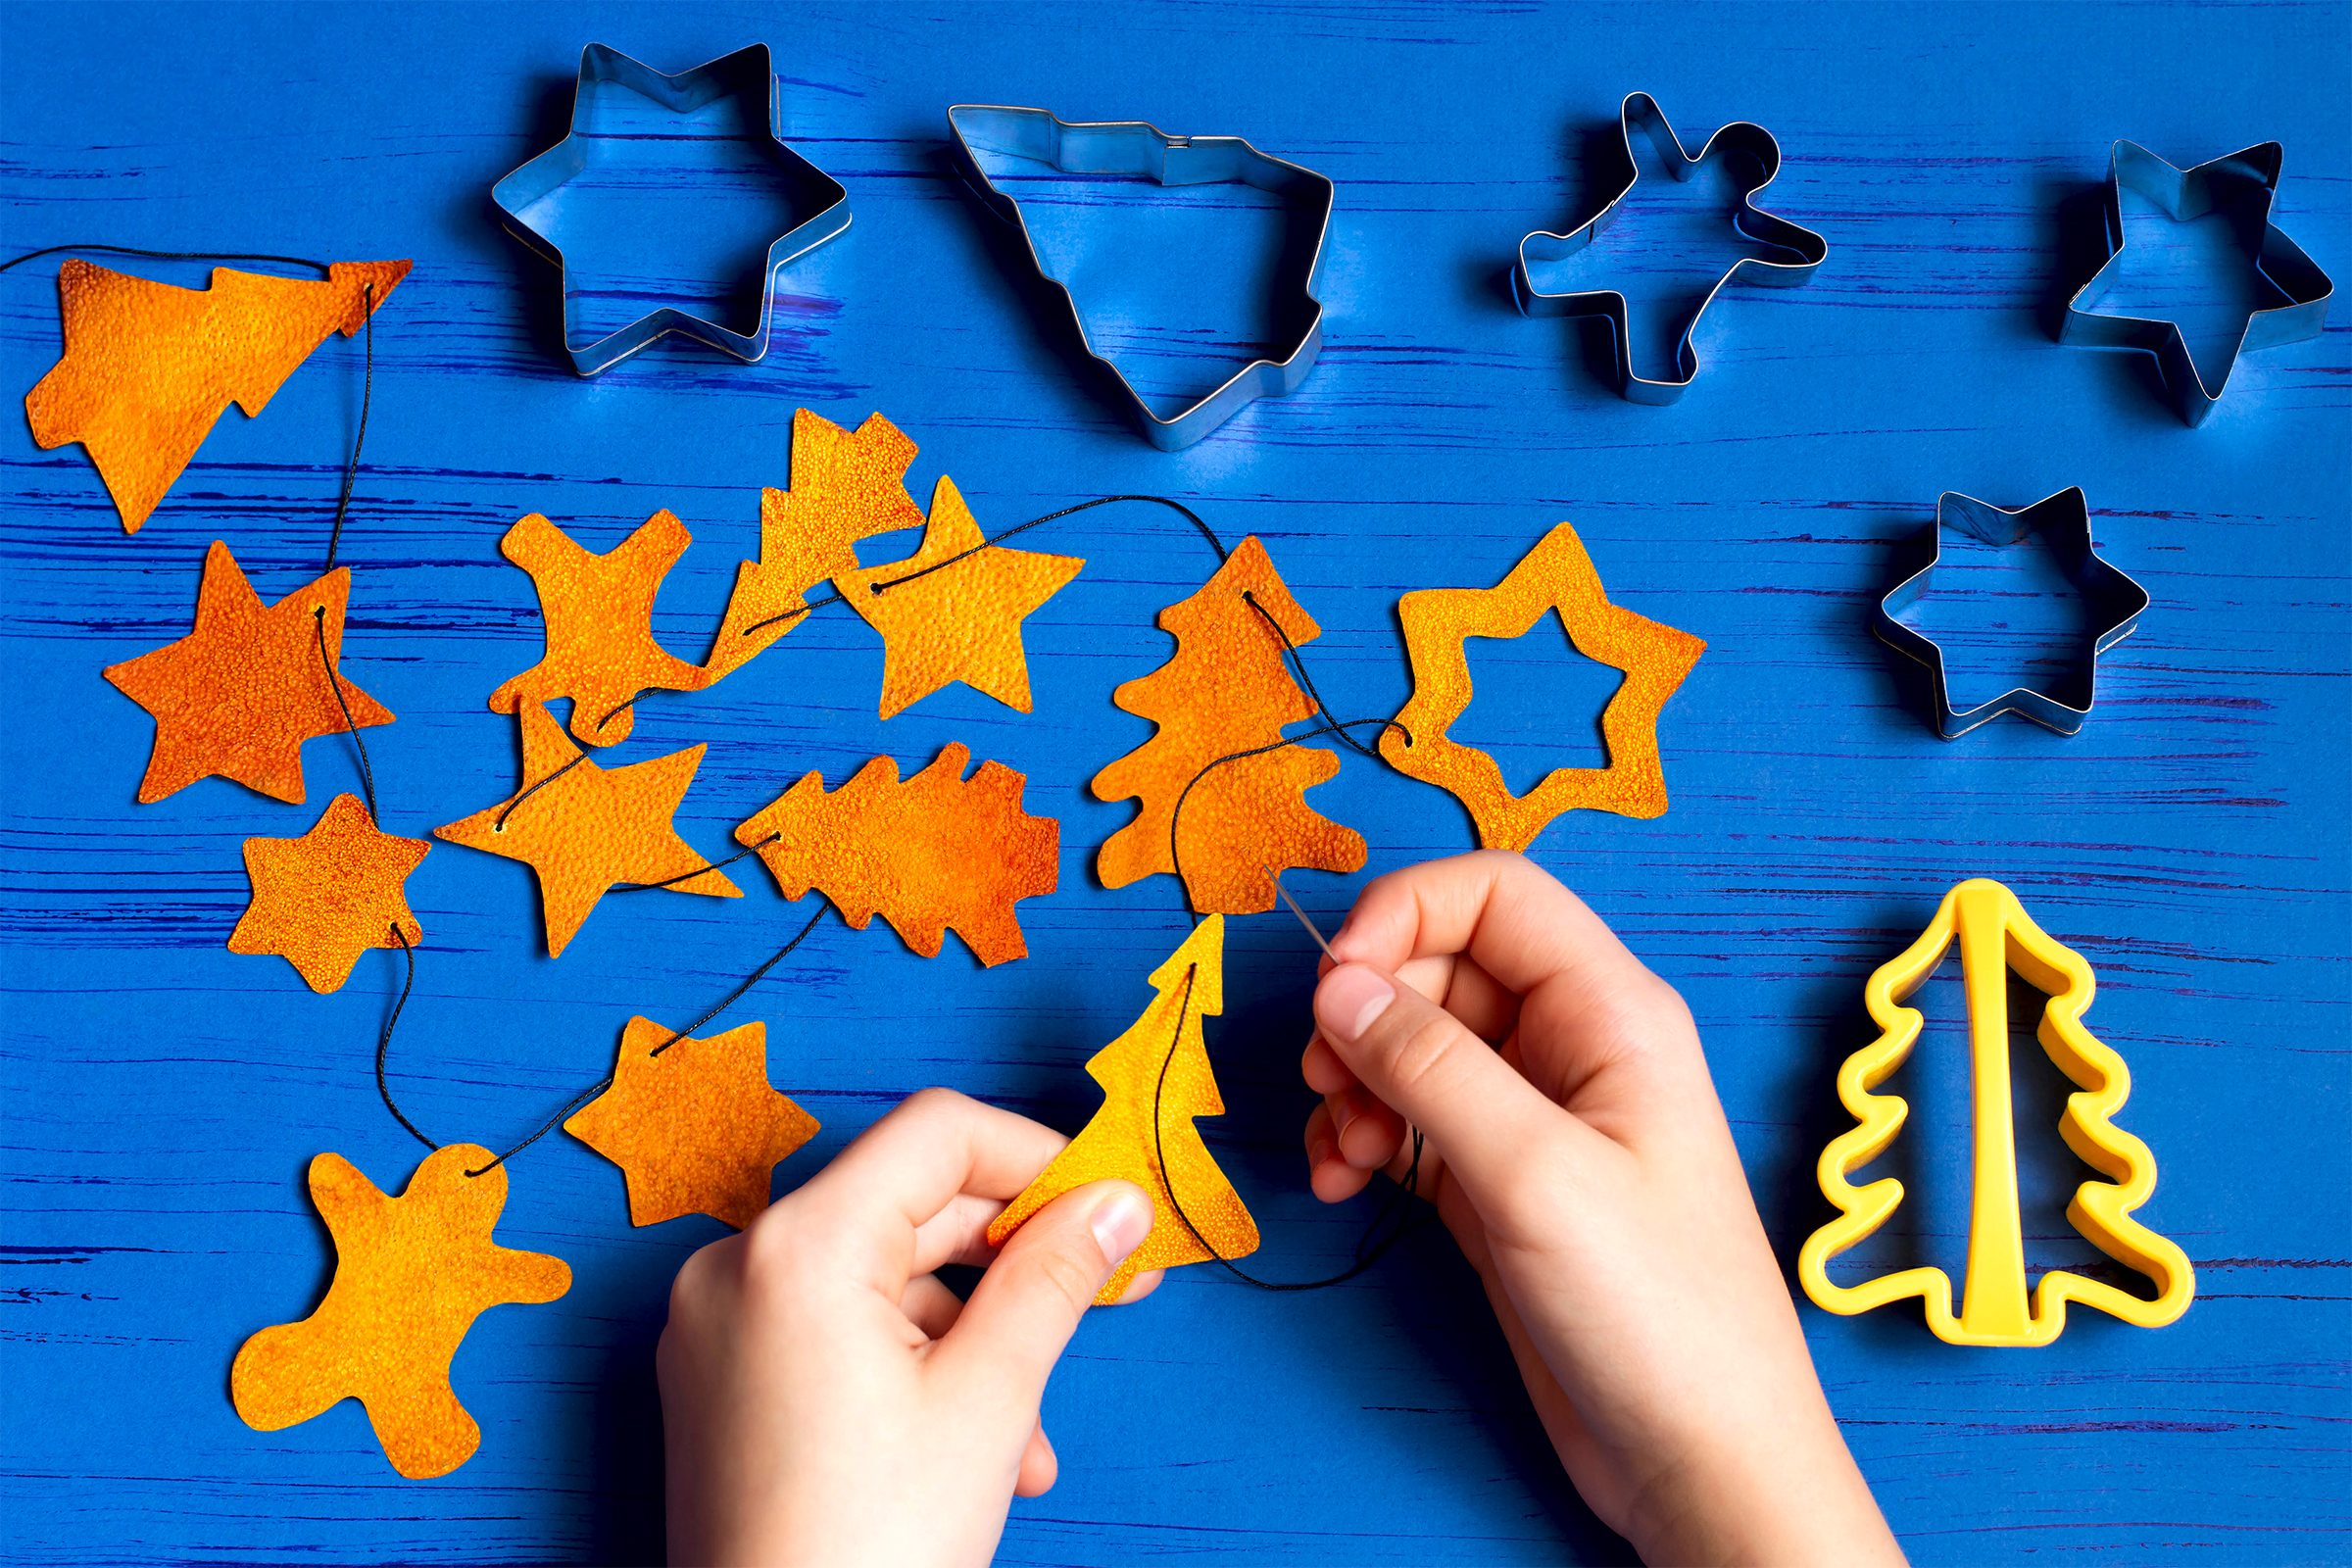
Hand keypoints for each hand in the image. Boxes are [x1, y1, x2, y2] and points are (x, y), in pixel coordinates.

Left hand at [658, 1088, 1156, 1567]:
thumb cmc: (863, 1553)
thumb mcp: (989, 1399)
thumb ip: (1054, 1277)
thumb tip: (1114, 1201)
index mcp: (796, 1248)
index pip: (937, 1133)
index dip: (1037, 1157)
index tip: (1110, 1202)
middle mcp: (737, 1267)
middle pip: (909, 1202)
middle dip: (1017, 1254)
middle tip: (1113, 1286)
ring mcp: (718, 1326)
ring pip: (881, 1278)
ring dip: (975, 1335)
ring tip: (1030, 1438)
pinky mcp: (719, 1381)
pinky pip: (835, 1330)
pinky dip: (913, 1366)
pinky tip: (976, 1447)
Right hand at [1302, 852, 1899, 1565]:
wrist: (1699, 1458)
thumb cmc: (1656, 1311)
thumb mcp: (1535, 1174)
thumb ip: (1430, 1066)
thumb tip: (1336, 985)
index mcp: (1611, 1011)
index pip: (1494, 894)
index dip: (1402, 914)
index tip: (1332, 983)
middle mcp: (1573, 1047)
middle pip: (1441, 965)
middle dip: (1366, 1011)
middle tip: (1322, 1081)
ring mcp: (1537, 1117)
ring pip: (1415, 1045)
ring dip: (1354, 1082)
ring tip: (1338, 1152)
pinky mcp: (1501, 1183)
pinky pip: (1410, 1121)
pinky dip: (1364, 1138)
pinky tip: (1343, 1184)